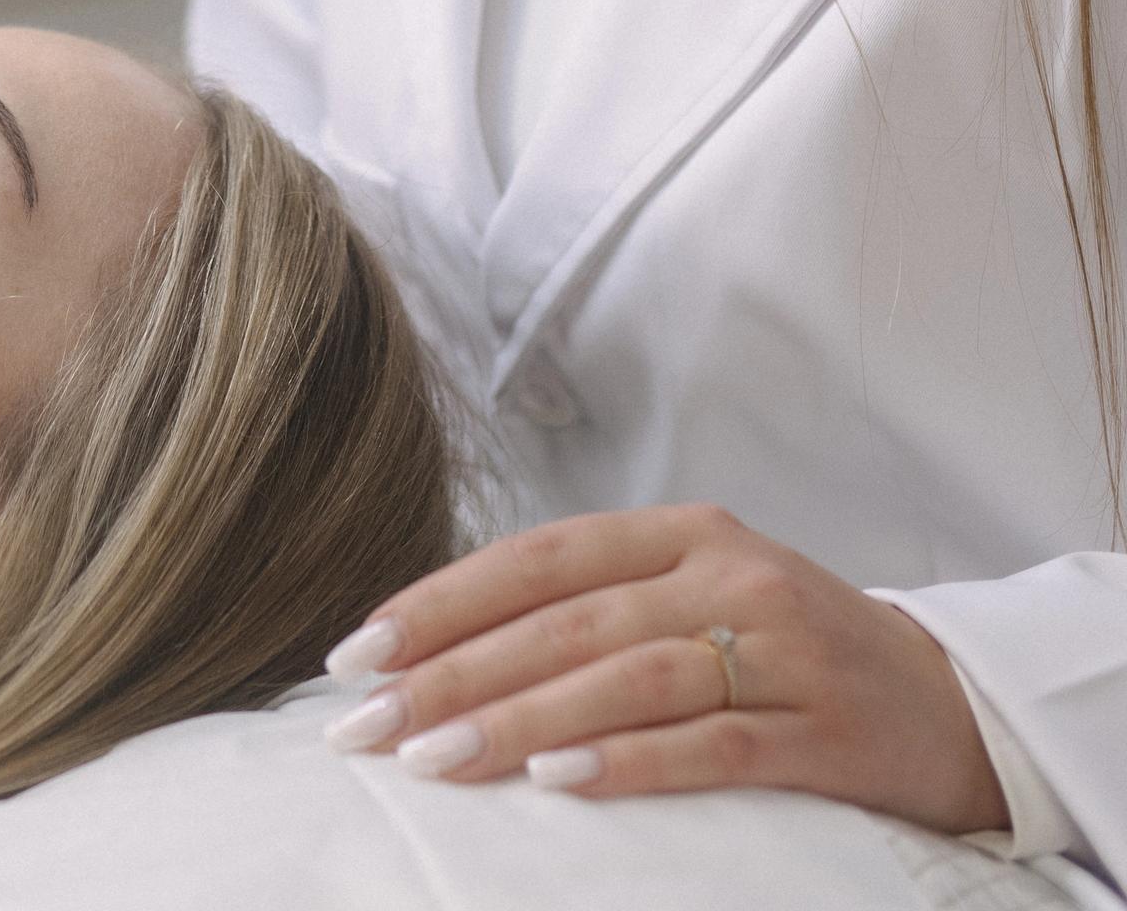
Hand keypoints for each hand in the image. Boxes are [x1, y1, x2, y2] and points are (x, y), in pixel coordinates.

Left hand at [324, 503, 1008, 833]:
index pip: (534, 558)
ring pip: (621, 676)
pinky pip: (708, 743)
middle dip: (450, 671)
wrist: (956, 700)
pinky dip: (626, 759)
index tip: (357, 651)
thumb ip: (594, 610)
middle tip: (365, 722)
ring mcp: (775, 647)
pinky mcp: (820, 727)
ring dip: (516, 718)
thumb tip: (447, 650)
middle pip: (562, 621)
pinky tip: (556, 781)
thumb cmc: (789, 649)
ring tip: (432, 756)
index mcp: (679, 531)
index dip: (440, 601)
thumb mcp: (694, 597)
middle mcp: (722, 573)